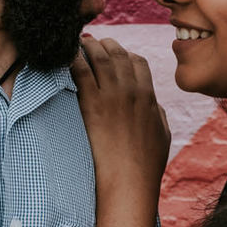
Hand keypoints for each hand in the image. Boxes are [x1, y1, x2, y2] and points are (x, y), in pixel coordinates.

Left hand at [70, 36, 170, 195]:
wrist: (129, 183)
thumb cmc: (146, 165)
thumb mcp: (162, 135)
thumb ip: (156, 114)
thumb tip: (153, 104)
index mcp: (148, 96)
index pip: (137, 61)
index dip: (124, 53)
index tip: (113, 54)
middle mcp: (131, 90)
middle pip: (118, 53)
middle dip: (104, 45)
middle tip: (90, 44)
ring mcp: (112, 96)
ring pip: (99, 56)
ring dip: (87, 46)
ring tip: (76, 45)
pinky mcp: (92, 104)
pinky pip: (80, 71)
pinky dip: (72, 59)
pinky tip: (65, 57)